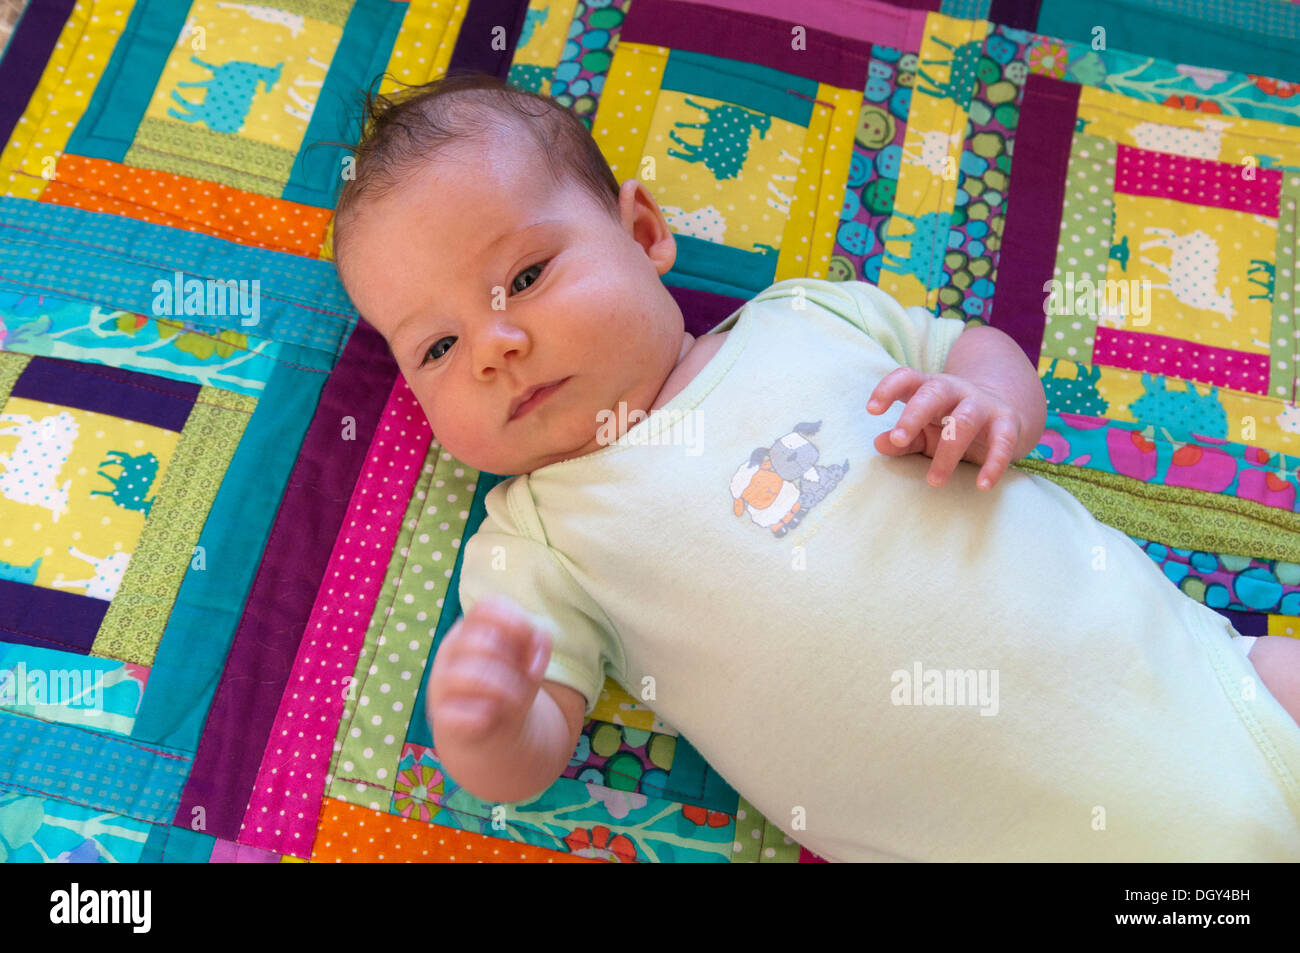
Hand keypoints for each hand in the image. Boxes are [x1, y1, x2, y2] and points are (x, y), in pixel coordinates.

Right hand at [427, 595, 551, 747]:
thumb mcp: (531, 659)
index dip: (514, 620)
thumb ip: (538, 642)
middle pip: (483, 642)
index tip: (529, 640)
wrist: (491, 730)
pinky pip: (461, 712)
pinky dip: (483, 717)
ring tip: (515, 702)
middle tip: (524, 681)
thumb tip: (533, 657)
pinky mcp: (440, 715)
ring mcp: (440, 682)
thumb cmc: (511, 685)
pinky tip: (489, 718)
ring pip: (472, 676)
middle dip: (513, 664)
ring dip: (505, 691)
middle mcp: (451, 650)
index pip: (486, 608)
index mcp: (471, 629)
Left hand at [866, 367, 1023, 489]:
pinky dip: (994, 463)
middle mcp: (956, 390)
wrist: (1002, 418)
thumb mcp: (924, 433)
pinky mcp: (1007, 422)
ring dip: (948, 452)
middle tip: (897, 439)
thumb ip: (903, 441)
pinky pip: (1003, 441)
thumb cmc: (950, 427)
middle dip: (914, 414)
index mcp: (929, 388)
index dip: (888, 389)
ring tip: (934, 481)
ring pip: (965, 420)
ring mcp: (983, 404)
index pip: (906, 378)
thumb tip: (879, 444)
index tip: (872, 410)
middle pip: (933, 393)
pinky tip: (982, 485)